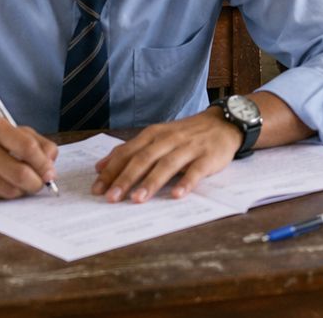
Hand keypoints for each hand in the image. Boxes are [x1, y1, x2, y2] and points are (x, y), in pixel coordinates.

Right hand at [0, 115, 57, 200]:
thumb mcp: (12, 131)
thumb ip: (37, 142)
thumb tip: (51, 161)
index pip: (27, 147)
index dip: (43, 163)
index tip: (50, 173)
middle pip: (19, 172)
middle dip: (36, 182)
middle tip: (41, 184)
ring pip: (9, 189)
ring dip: (22, 191)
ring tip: (23, 184)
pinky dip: (6, 194)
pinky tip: (4, 185)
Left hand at [93, 108, 241, 202]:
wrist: (224, 123)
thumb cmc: (187, 134)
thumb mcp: (158, 136)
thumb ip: (131, 150)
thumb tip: (101, 166)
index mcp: (155, 134)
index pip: (129, 152)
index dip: (112, 170)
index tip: (98, 188)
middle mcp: (170, 139)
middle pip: (145, 159)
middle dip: (126, 178)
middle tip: (112, 198)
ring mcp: (190, 147)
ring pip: (168, 164)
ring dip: (152, 182)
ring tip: (138, 199)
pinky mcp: (208, 156)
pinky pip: (196, 170)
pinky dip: (187, 182)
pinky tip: (178, 194)